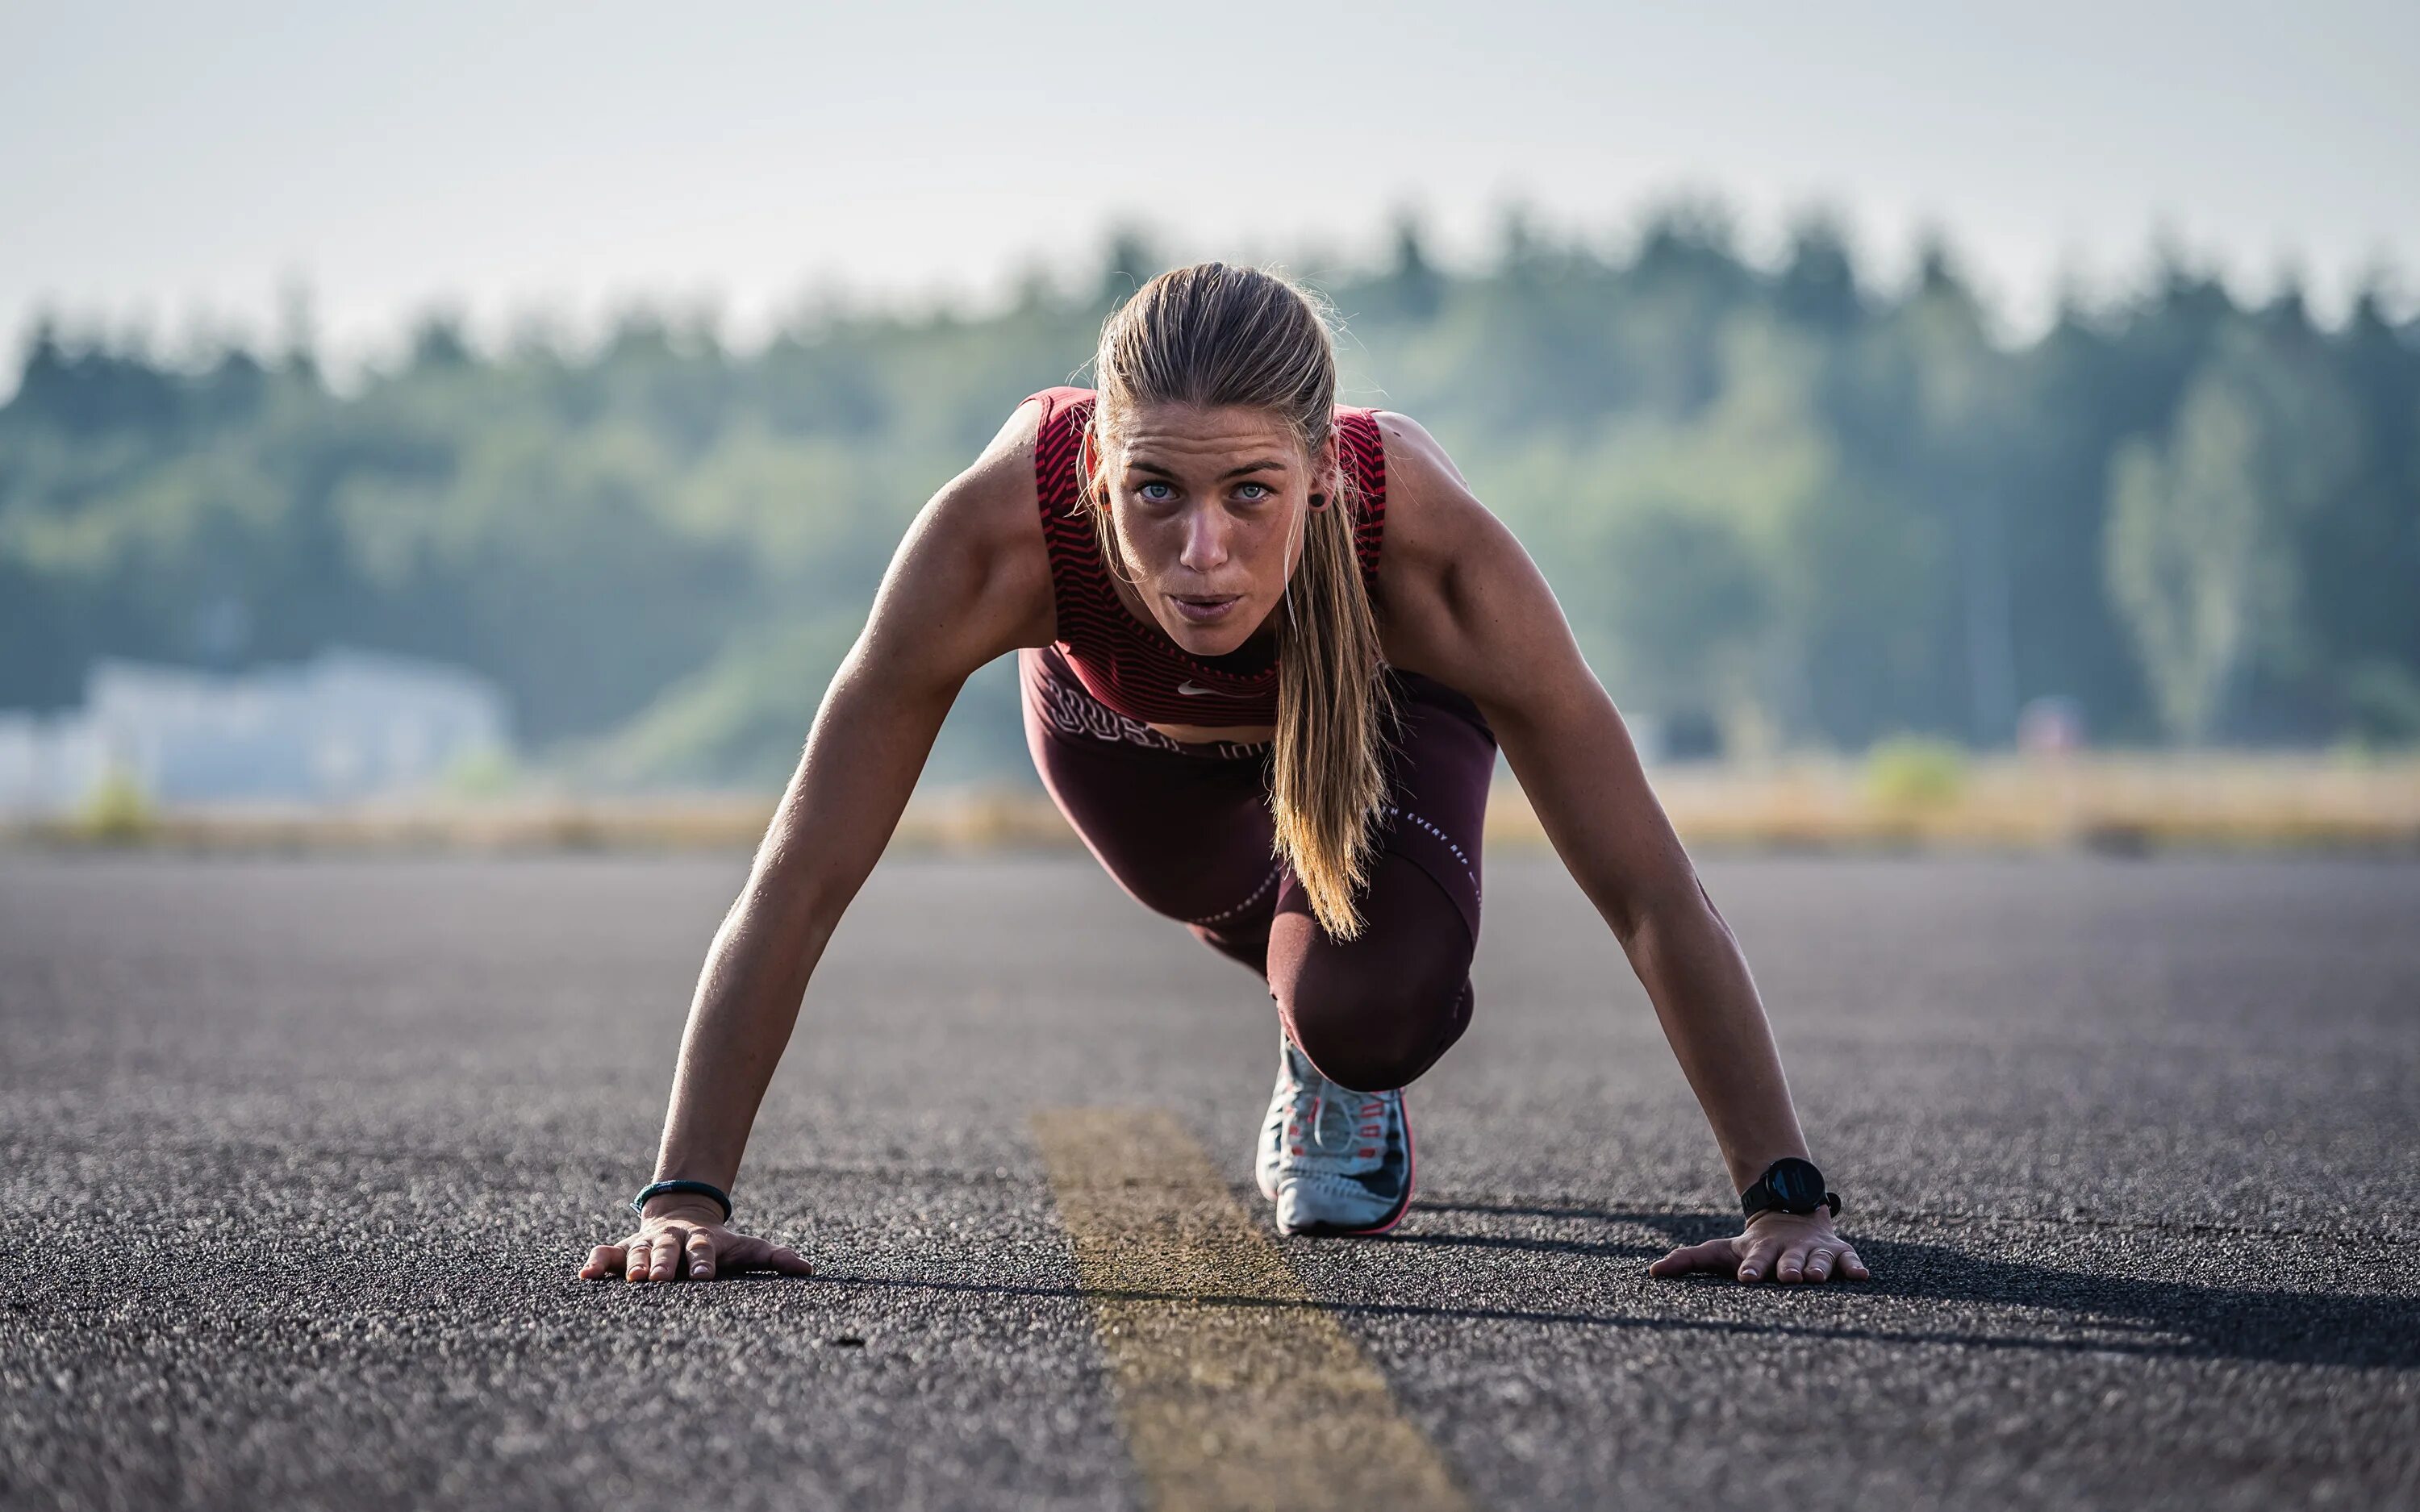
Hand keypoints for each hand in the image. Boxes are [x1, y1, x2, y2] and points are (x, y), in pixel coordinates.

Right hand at [577, 1200, 812, 1282]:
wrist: (684, 1213)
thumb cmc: (718, 1244)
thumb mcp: (746, 1248)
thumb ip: (774, 1257)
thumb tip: (808, 1268)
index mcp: (702, 1240)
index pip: (704, 1250)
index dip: (704, 1261)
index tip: (705, 1276)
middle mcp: (672, 1240)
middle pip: (668, 1249)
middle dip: (665, 1263)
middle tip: (661, 1279)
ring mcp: (646, 1244)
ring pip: (637, 1252)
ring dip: (633, 1264)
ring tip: (631, 1279)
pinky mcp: (624, 1250)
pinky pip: (607, 1254)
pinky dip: (596, 1262)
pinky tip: (585, 1275)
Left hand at [1647, 1210, 1869, 1284]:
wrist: (1790, 1217)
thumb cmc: (1751, 1247)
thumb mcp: (1720, 1252)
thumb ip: (1688, 1261)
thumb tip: (1651, 1272)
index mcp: (1760, 1252)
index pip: (1754, 1261)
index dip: (1751, 1269)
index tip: (1746, 1278)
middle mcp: (1788, 1252)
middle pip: (1788, 1261)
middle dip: (1788, 1269)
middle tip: (1788, 1278)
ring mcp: (1814, 1252)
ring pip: (1819, 1261)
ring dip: (1819, 1268)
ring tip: (1818, 1277)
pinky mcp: (1838, 1253)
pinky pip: (1848, 1260)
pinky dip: (1854, 1266)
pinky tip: (1861, 1275)